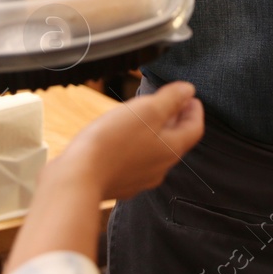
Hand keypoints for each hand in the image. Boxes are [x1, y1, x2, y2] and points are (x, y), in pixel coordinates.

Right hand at [52, 81, 204, 201]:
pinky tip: (121, 136)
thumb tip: (188, 90)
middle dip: (175, 119)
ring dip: (155, 132)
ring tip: (144, 116)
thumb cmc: (113, 141)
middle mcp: (159, 168)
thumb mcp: (147, 110)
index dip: (194, 110)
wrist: (77, 179)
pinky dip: (135, 145)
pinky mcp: (118, 183)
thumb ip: (171, 99)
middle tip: (170, 102)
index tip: (190, 96)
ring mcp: (138, 178)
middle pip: (175, 141)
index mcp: (171, 150)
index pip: (194, 129)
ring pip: (154, 151)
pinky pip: (134, 161)